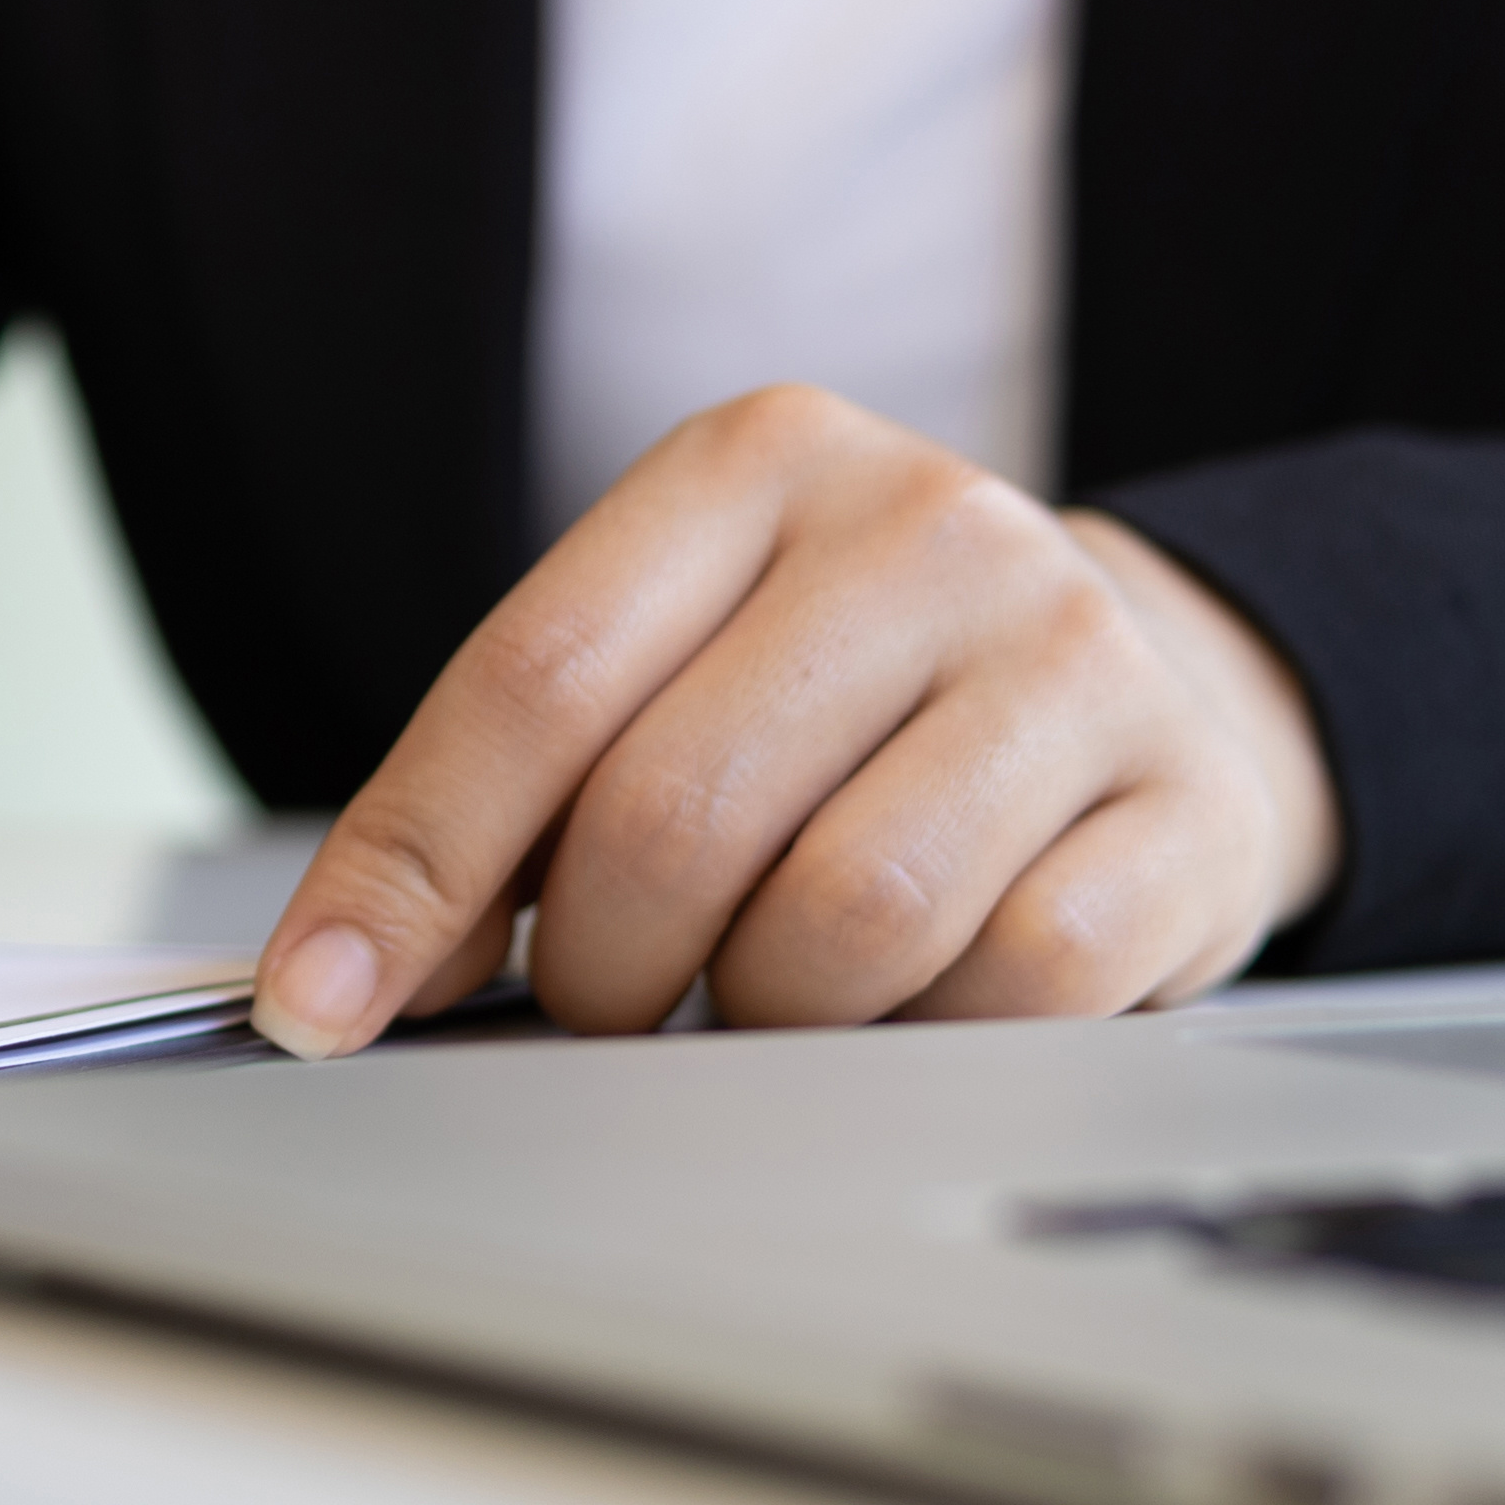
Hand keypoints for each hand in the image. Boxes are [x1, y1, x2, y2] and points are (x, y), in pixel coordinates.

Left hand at [248, 384, 1336, 1053]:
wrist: (1156, 686)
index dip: (410, 865)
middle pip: (673, 816)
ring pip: (843, 919)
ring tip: (767, 994)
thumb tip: (344, 978)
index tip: (317, 1006)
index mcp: (758, 461)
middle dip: (600, 970)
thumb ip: (516, 795)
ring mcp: (1074, 655)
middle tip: (610, 1005)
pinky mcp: (1188, 805)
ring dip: (762, 1016)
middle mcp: (926, 525)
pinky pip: (1009, 991)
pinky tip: (919, 1005)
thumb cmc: (854, 700)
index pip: (535, 679)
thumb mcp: (680, 669)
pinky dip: (926, 1042)